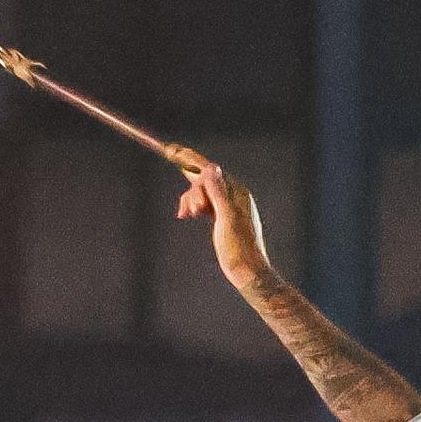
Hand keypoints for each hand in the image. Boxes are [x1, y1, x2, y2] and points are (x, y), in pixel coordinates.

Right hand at [176, 155, 275, 293]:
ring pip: (202, 192)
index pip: (210, 170)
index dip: (190, 160)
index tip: (172, 149)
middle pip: (204, 180)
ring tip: (186, 215)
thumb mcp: (226, 219)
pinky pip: (205, 203)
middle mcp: (234, 195)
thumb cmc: (239, 249)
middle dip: (192, 191)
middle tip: (190, 212)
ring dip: (191, 200)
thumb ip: (218, 193)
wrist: (248, 272)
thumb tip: (211, 168)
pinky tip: (185, 214)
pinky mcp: (223, 217)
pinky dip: (194, 206)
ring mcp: (228, 206)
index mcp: (237, 192)